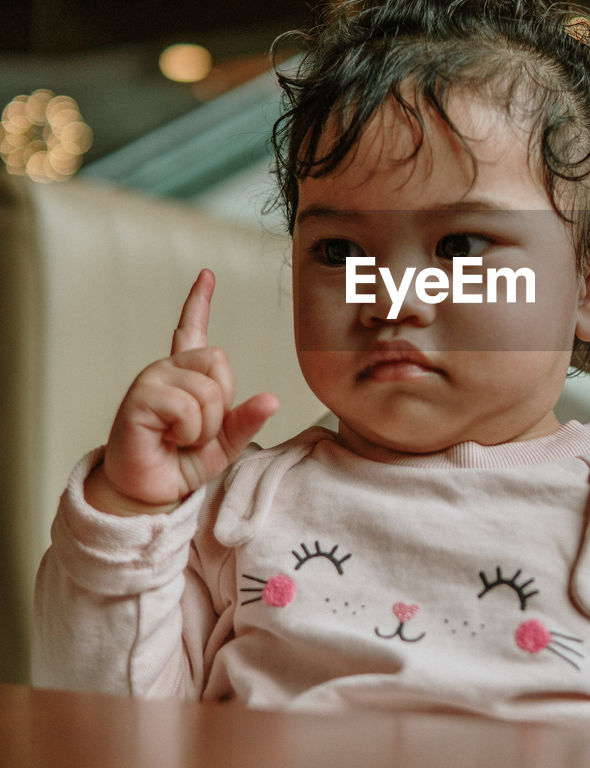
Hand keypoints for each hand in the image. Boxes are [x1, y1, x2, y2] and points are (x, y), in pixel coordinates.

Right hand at [85, 269, 278, 514]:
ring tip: (181, 437)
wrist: (150, 491)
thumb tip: (272, 399)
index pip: (193, 329)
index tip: (207, 275)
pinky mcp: (140, 398)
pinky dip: (189, 432)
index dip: (199, 301)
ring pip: (207, 389)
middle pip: (219, 360)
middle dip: (222, 404)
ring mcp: (152, 380)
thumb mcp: (225, 442)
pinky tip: (168, 438)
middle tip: (197, 430)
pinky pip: (187, 407)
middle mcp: (167, 369)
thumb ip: (246, 419)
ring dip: (205, 426)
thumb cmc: (180, 462)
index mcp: (186, 375)